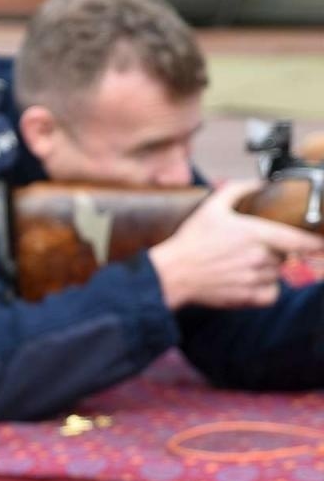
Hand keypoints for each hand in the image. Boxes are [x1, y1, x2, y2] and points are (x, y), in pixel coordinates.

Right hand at [149, 180, 323, 310]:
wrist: (172, 274)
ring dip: (268, 269)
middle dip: (275, 251)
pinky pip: (271, 294)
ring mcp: (255, 278)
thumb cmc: (190, 242)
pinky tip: (253, 282)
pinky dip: (267, 290)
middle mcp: (260, 257)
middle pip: (285, 256)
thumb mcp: (211, 207)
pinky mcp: (247, 297)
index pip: (301, 240)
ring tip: (245, 265)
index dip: (315, 242)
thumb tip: (257, 184)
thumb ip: (238, 190)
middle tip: (253, 248)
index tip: (319, 242)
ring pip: (277, 274)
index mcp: (257, 234)